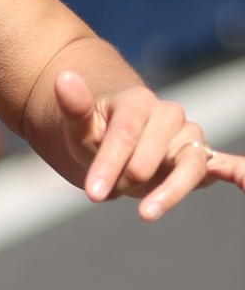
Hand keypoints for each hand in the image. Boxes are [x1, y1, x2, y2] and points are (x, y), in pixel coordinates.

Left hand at [57, 69, 234, 219]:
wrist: (116, 143)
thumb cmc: (95, 136)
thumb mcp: (78, 126)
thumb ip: (73, 106)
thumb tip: (63, 76)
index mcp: (137, 102)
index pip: (125, 133)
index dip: (108, 164)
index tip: (91, 193)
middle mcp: (169, 116)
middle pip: (154, 152)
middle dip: (128, 177)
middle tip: (101, 195)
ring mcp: (189, 137)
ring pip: (189, 164)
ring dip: (170, 190)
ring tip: (145, 213)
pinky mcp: (202, 160)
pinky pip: (228, 165)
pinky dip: (242, 173)